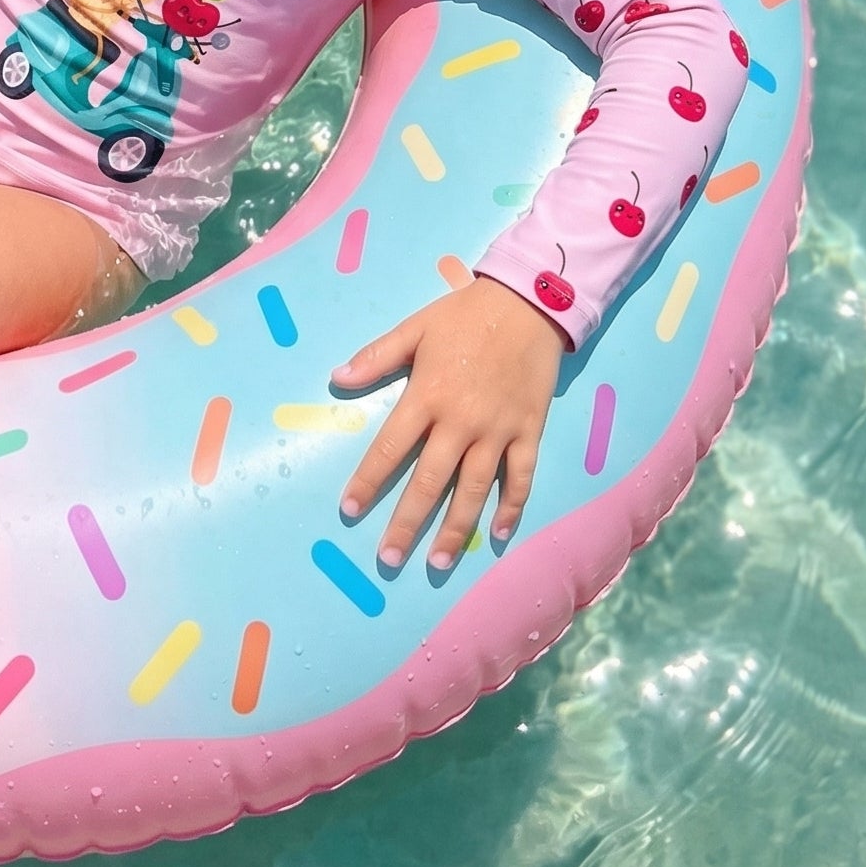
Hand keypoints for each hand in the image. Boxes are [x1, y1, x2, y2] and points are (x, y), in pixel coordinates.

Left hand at [330, 274, 565, 571]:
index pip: (390, 447)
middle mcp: (461, 421)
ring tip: (436, 563)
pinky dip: (510, 508)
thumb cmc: (465, 316)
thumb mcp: (415, 328)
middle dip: (407, 523)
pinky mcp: (529, 432)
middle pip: (430, 482)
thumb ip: (376, 356)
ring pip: (473, 490)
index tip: (350, 508)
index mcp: (428, 395)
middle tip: (388, 559)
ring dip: (455, 530)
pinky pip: (520, 478)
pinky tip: (497, 535)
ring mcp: (498, 431)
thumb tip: (336, 378)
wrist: (529, 303)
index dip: (368, 480)